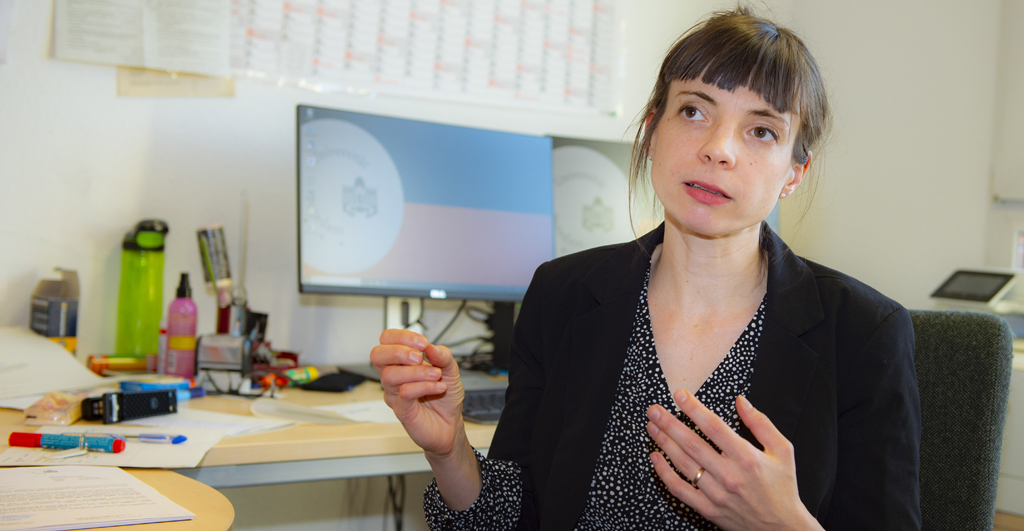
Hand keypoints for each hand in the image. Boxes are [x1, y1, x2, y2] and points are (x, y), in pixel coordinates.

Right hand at [371, 329, 465, 457]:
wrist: (450, 425)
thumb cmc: (444, 397)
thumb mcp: (451, 371)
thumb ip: (443, 356)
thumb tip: (432, 347)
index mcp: (402, 362)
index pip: (387, 340)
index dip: (402, 337)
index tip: (423, 343)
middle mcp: (394, 376)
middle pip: (377, 355)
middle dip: (398, 351)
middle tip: (419, 357)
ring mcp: (395, 394)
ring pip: (389, 375)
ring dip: (416, 371)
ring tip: (436, 375)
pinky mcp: (401, 410)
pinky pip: (404, 393)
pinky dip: (423, 386)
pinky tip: (438, 387)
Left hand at [645, 391, 821, 530]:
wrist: (782, 527)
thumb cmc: (782, 487)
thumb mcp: (782, 450)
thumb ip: (760, 423)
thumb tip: (741, 401)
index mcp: (747, 458)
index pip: (713, 427)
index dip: (694, 409)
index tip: (679, 396)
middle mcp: (729, 475)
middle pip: (692, 444)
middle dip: (669, 424)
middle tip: (654, 410)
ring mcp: (716, 494)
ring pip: (683, 464)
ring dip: (664, 443)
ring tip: (652, 427)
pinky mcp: (708, 509)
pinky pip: (680, 490)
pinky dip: (664, 473)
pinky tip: (655, 458)